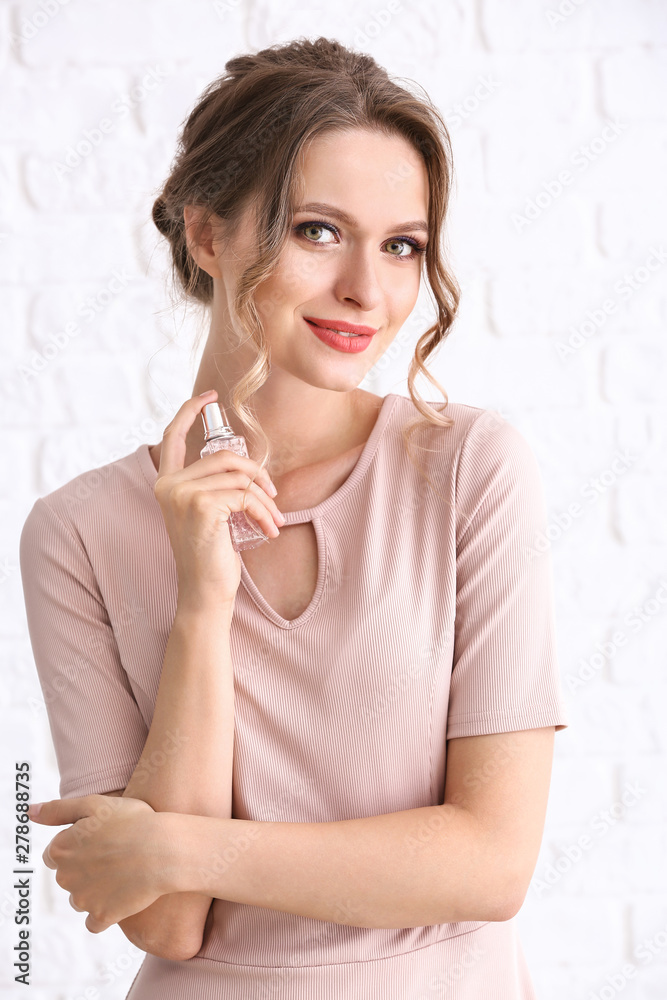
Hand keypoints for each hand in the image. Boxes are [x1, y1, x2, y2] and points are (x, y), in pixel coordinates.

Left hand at [30, 794, 172, 933]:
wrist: (164, 850)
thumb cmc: (133, 821)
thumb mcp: (95, 803)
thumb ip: (59, 809)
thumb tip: (31, 813)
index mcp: (60, 848)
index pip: (55, 854)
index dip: (78, 845)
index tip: (101, 840)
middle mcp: (65, 877)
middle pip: (68, 876)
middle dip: (85, 868)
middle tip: (114, 854)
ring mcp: (83, 899)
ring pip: (81, 898)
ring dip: (95, 889)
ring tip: (122, 873)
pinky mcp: (102, 916)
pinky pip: (96, 920)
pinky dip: (106, 912)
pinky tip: (122, 895)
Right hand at [153, 390, 284, 606]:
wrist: (205, 592)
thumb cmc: (211, 555)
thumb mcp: (210, 513)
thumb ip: (215, 485)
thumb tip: (247, 466)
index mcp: (166, 484)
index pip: (172, 436)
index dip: (190, 412)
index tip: (210, 397)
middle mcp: (168, 485)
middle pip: (224, 456)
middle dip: (256, 475)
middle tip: (273, 496)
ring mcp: (182, 494)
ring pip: (240, 477)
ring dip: (265, 499)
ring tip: (274, 520)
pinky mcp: (202, 505)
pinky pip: (246, 495)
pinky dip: (264, 511)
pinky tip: (269, 530)